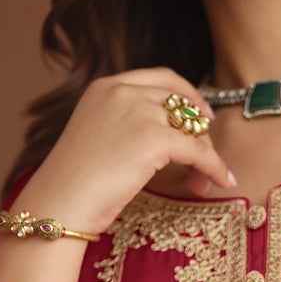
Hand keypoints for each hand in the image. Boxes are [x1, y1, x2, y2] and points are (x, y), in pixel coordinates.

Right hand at [23, 68, 237, 235]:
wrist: (58, 203)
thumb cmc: (72, 184)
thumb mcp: (95, 136)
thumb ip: (125, 124)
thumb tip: (171, 137)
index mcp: (105, 86)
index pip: (161, 79)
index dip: (188, 95)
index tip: (202, 115)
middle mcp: (123, 91)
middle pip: (182, 102)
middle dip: (199, 130)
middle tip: (207, 156)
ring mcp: (139, 112)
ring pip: (192, 128)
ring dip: (205, 155)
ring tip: (204, 182)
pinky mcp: (154, 138)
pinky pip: (199, 151)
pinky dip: (214, 167)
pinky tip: (222, 181)